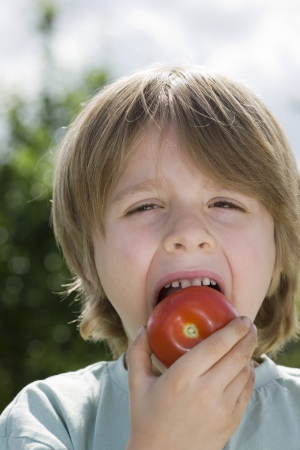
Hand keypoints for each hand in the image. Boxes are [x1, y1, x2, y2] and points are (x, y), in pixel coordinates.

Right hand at [125, 316, 256, 449]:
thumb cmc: (146, 419)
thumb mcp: (137, 384)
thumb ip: (137, 353)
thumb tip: (142, 328)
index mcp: (182, 378)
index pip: (216, 346)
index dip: (233, 329)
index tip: (240, 317)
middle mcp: (205, 392)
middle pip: (237, 356)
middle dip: (248, 336)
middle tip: (248, 324)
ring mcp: (221, 409)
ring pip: (245, 373)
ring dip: (249, 354)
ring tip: (246, 343)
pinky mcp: (231, 421)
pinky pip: (247, 391)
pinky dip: (249, 375)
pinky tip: (245, 367)